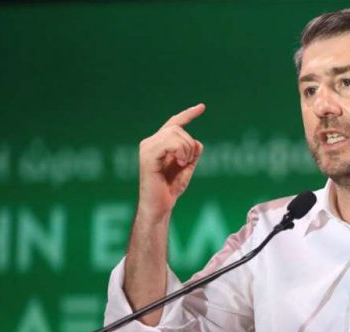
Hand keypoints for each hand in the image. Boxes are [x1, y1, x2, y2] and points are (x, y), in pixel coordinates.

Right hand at [137, 103, 205, 219]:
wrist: (159, 207)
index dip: (188, 114)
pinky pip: (170, 143)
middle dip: (189, 144)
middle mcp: (150, 142)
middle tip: (187, 162)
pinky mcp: (148, 156)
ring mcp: (147, 148)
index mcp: (158, 144)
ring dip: (186, 149)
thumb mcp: (186, 170)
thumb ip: (192, 155)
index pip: (175, 123)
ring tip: (182, 164)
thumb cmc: (170, 190)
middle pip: (178, 129)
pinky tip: (179, 163)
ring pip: (175, 134)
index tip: (202, 107)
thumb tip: (198, 142)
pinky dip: (180, 152)